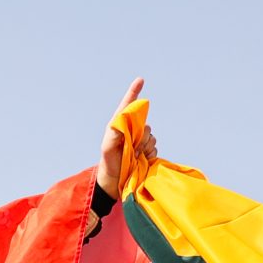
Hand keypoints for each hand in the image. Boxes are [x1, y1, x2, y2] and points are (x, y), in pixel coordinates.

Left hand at [98, 77, 154, 194]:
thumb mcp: (107, 147)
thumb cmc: (109, 162)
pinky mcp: (147, 151)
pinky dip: (150, 154)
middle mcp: (131, 131)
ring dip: (145, 147)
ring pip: (151, 137)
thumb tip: (123, 120)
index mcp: (120, 126)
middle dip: (141, 137)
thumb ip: (114, 133)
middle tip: (132, 150)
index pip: (127, 105)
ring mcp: (140, 141)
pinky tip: (142, 160)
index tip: (140, 80)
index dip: (134, 91)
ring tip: (135, 157)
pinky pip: (155, 148)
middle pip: (145, 125)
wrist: (115, 181)